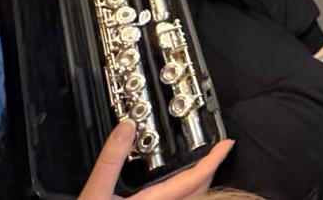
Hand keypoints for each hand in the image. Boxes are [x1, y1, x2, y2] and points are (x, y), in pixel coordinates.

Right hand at [80, 121, 233, 198]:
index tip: (226, 145)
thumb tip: (126, 130)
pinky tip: (171, 189)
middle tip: (215, 151)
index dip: (213, 160)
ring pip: (189, 199)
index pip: (195, 179)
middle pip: (199, 190)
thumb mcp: (96, 193)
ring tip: (198, 166)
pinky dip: (182, 193)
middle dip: (210, 169)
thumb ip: (111, 161)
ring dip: (196, 182)